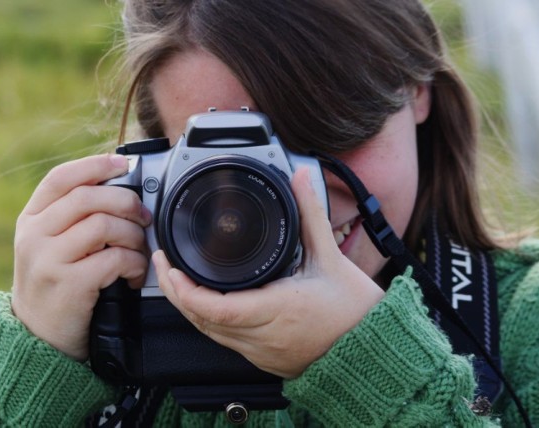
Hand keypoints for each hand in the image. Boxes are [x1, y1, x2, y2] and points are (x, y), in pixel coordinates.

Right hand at [11, 154, 151, 360]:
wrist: (39, 336)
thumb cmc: (56, 285)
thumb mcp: (52, 246)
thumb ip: (75, 218)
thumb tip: (122, 188)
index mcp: (32, 219)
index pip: (61, 178)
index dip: (95, 164)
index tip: (123, 163)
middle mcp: (35, 235)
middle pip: (89, 197)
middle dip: (126, 202)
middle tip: (143, 217)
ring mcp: (48, 259)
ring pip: (103, 225)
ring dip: (133, 236)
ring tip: (138, 251)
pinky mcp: (68, 284)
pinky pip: (113, 259)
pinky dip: (134, 263)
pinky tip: (133, 274)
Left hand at [153, 168, 384, 378]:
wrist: (373, 350)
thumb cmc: (356, 311)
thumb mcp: (331, 258)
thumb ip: (310, 215)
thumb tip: (301, 180)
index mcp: (276, 310)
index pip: (214, 307)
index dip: (183, 289)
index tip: (170, 265)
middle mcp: (263, 336)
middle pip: (201, 321)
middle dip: (175, 292)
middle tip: (165, 265)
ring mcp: (262, 352)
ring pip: (209, 334)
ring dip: (189, 308)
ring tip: (178, 280)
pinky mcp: (265, 359)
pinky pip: (226, 342)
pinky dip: (209, 321)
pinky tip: (207, 303)